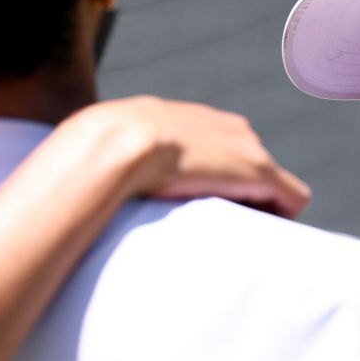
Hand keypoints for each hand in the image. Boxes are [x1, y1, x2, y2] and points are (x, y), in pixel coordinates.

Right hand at [66, 96, 310, 217]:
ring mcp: (247, 149)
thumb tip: (67, 189)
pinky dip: (285, 218)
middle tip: (221, 232)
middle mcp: (228, 128)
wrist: (113, 143)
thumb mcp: (101, 153)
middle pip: (252, 165)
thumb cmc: (95, 154)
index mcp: (192, 120)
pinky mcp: (259, 172)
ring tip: (241, 240)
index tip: (202, 211)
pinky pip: (292, 198)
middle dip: (243, 196)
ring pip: (273, 184)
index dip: (216, 182)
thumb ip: (103, 165)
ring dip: (261, 209)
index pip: (221, 150)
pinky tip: (267, 240)